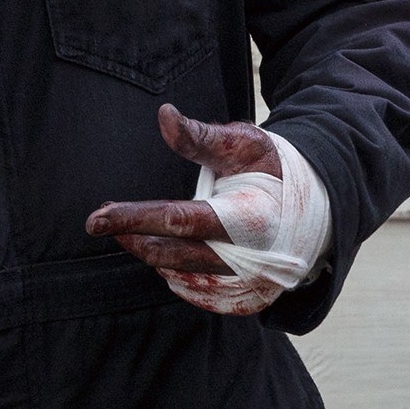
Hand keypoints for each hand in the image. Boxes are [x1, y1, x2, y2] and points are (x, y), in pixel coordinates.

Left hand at [86, 103, 285, 316]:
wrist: (313, 210)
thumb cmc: (271, 170)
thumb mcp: (244, 144)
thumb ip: (202, 136)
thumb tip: (164, 115)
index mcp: (247, 218)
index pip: (178, 221)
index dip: (135, 219)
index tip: (96, 219)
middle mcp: (243, 257)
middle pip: (168, 254)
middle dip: (130, 236)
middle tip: (100, 218)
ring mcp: (239, 280)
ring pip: (174, 271)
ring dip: (144, 248)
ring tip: (126, 225)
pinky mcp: (234, 293)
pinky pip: (187, 284)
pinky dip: (167, 263)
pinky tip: (157, 241)